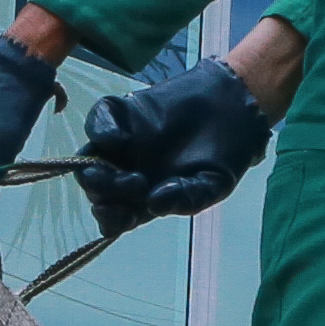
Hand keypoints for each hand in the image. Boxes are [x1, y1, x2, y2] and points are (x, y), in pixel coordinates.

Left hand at [77, 57, 269, 237]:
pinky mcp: (122, 113)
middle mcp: (126, 172)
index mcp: (144, 197)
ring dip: (95, 170)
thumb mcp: (214, 184)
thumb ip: (188, 198)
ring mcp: (121, 143)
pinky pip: (99, 121)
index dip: (112, 220)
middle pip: (98, 190)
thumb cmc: (224, 153)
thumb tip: (155, 205)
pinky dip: (102, 131)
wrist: (235, 106)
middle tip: (132, 185)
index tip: (123, 216)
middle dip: (105, 194)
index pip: (115, 217)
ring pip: (89, 159)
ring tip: (117, 171)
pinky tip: (121, 139)